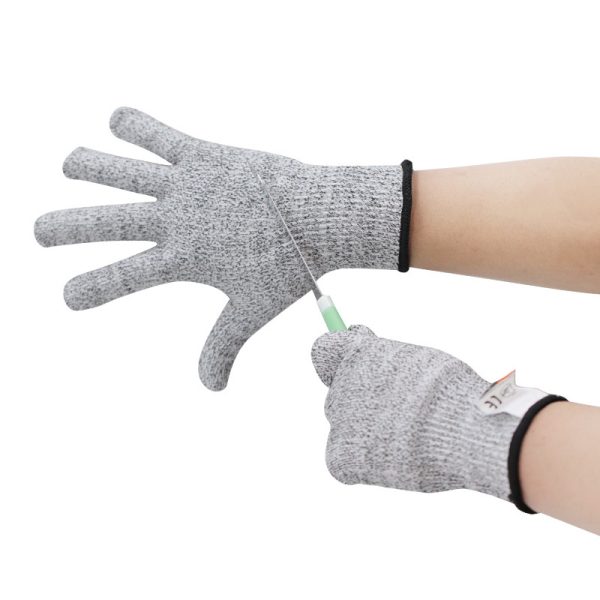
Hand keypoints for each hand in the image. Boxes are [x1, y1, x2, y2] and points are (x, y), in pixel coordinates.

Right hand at [35, 108, 410, 389]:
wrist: (319, 217)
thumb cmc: (288, 265)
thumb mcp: (252, 310)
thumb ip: (224, 345)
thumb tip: (211, 388)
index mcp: (183, 259)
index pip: (125, 278)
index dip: (93, 288)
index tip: (67, 297)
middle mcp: (176, 219)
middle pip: (111, 223)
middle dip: (71, 227)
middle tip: (39, 231)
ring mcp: (187, 185)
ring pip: (125, 173)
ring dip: (92, 167)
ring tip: (68, 164)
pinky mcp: (204, 156)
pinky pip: (162, 137)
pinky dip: (137, 125)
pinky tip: (115, 117)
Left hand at [311, 325, 565, 510]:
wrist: (460, 430)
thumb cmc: (450, 393)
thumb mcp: (418, 360)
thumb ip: (386, 359)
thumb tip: (366, 346)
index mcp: (357, 352)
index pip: (325, 349)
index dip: (340, 354)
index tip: (358, 357)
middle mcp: (340, 383)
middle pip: (339, 393)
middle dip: (362, 400)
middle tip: (400, 412)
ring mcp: (338, 420)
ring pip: (345, 427)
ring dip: (366, 431)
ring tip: (408, 438)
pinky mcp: (339, 456)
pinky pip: (342, 462)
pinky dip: (362, 465)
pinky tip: (393, 461)